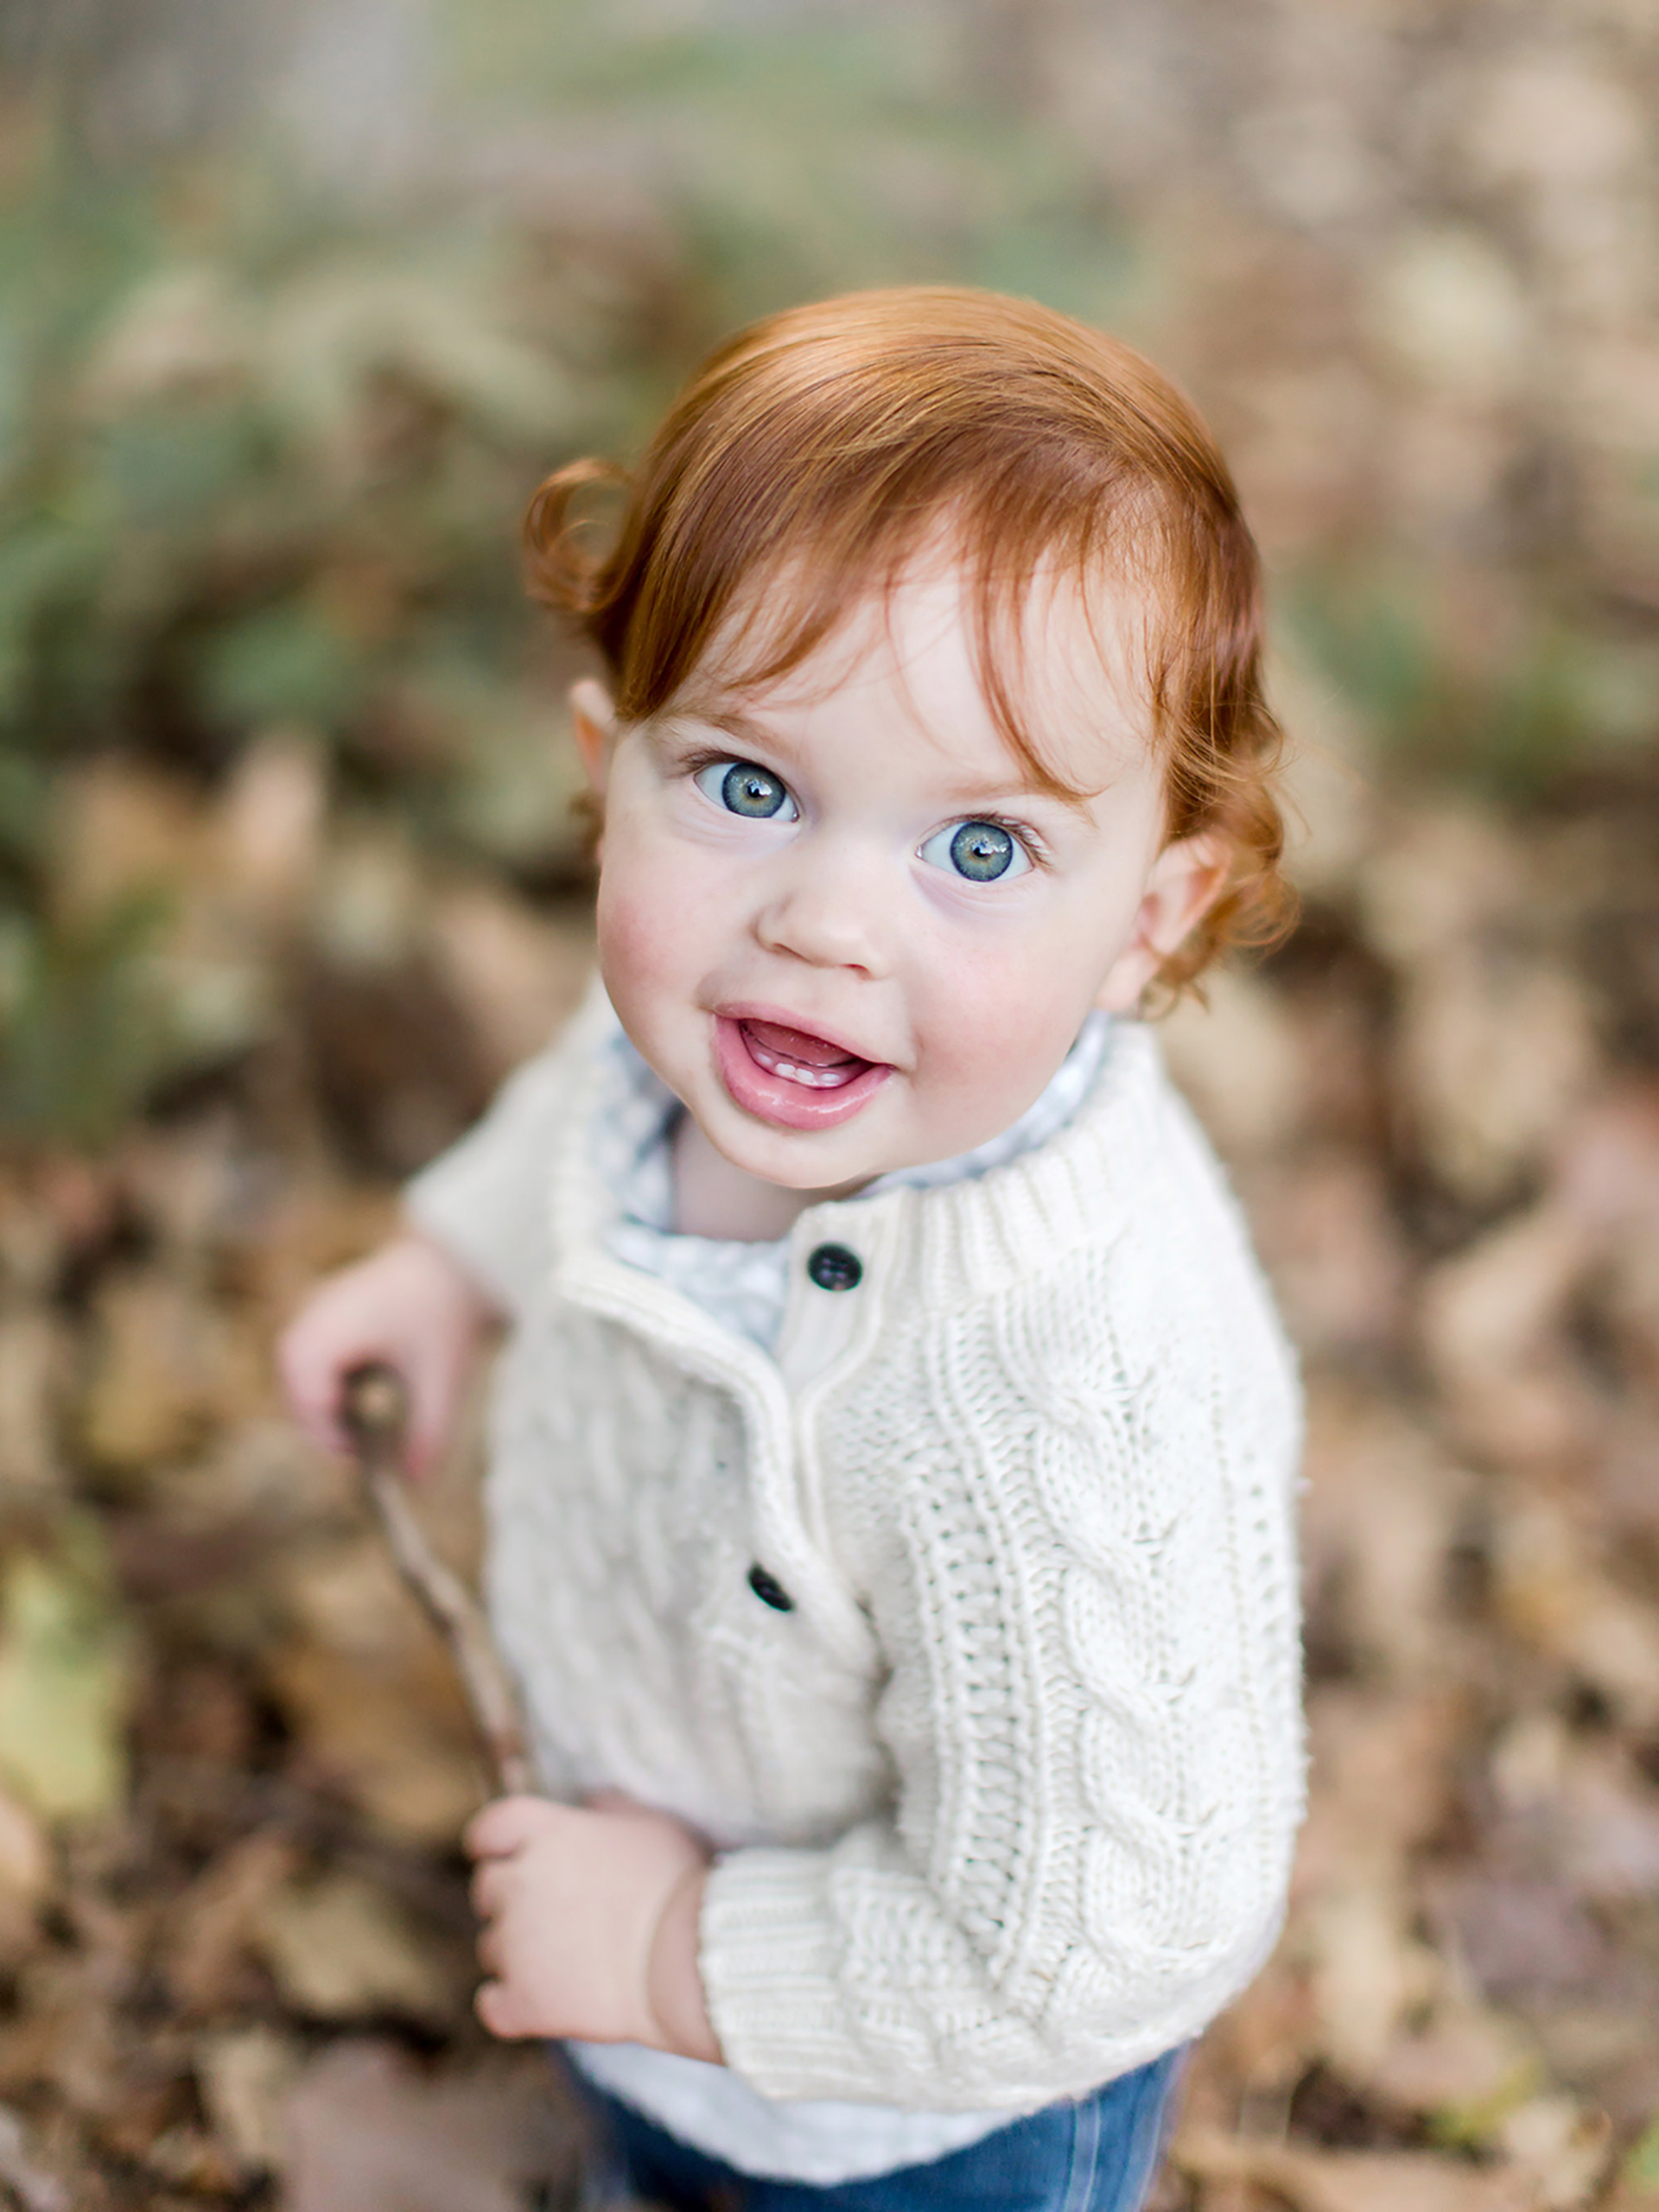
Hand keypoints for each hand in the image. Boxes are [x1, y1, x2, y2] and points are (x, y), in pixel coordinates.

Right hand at [278, 1231, 502, 1476]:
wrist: (454, 1254)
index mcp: (326, 1336)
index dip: (332, 1438)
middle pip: (298, 1392)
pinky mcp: (327, 1310)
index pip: (311, 1404)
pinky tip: (369, 1386)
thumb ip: (430, 1432)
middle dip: (325, 1423)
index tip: (362, 1460)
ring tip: (364, 1420)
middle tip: (360, 1449)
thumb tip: (418, 1482)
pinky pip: (313, 1357)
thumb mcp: (442, 1376)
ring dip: (327, 1402)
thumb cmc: (444, 1310)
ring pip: (302, 1375)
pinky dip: (332, 1380)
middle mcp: (308, 1320)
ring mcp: (314, 1311)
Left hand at [465, 1794, 718, 2058]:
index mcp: (546, 1832)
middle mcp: (519, 1882)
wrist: (690, 1956)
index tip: (503, 1856)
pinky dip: (509, 2004)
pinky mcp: (523, 2001)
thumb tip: (591, 1804)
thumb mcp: (650, 1824)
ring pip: (492, 1947)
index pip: (489, 1829)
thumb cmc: (676, 1883)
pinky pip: (491, 2004)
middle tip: (554, 1915)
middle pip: (487, 1888)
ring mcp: (516, 1944)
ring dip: (517, 1951)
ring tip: (567, 1961)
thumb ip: (609, 1809)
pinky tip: (541, 2003)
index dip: (491, 1844)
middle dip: (510, 1899)